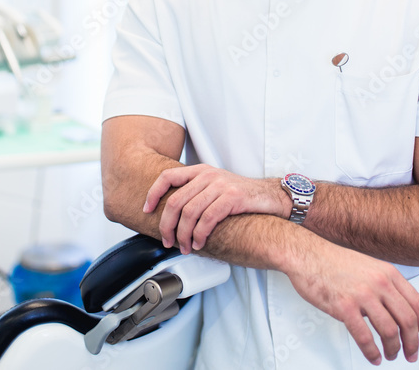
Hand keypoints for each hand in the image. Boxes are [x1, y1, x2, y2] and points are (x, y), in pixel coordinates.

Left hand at [143, 164, 288, 253]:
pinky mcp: (232, 198)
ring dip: (183, 235)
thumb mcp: (215, 187)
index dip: (153, 194)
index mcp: (200, 171)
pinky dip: (200, 235)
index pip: (167, 176)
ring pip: (189, 213)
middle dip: (167, 225)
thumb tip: (171, 215)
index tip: (146, 210)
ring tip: (185, 247)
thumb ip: (195, 193)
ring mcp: (220, 185)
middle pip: (175, 201)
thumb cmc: (241, 197)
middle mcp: (208, 175)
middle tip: (167, 241)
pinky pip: (208, 219)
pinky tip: (200, 243)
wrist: (271, 197)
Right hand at [285, 239, 418, 364]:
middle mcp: (379, 283)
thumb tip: (395, 310)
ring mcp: (362, 294)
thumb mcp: (368, 267)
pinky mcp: (344, 306)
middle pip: (408, 320)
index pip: (417, 304)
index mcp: (388, 273)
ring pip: (389, 331)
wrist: (306, 254)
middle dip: (412, 343)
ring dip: (393, 349)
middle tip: (411, 354)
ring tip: (390, 355)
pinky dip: (371, 351)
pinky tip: (373, 356)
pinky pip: (364, 336)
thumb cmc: (333, 261)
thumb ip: (384, 286)